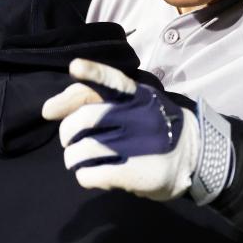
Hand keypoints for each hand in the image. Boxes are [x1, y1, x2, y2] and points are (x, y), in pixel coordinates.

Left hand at [42, 59, 199, 200]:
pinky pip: (91, 174)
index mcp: (137, 96)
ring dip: (73, 157)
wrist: (194, 156)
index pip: (113, 80)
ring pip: (82, 150)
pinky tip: (92, 174)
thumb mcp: (134, 103)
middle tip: (70, 140)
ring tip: (81, 160)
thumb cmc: (153, 126)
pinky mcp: (137, 173)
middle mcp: (139, 116)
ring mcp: (140, 145)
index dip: (92, 72)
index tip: (74, 66)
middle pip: (85, 118)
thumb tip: (49, 108)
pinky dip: (83, 175)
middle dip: (67, 132)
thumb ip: (95, 100)